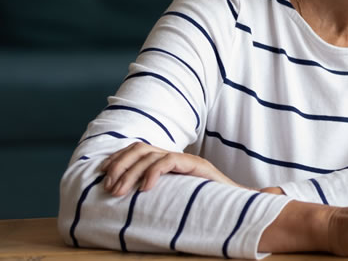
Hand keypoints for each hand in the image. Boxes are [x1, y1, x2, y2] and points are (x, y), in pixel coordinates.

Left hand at [99, 142, 240, 195]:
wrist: (239, 207)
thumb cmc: (205, 207)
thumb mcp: (172, 199)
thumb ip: (155, 195)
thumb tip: (126, 199)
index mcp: (168, 162)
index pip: (137, 150)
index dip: (117, 158)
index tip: (101, 174)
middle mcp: (175, 157)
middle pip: (140, 148)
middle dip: (119, 165)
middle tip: (109, 187)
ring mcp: (187, 160)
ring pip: (150, 154)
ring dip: (130, 172)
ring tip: (120, 192)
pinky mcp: (197, 165)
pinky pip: (169, 160)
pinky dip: (153, 172)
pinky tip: (146, 188)